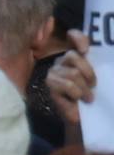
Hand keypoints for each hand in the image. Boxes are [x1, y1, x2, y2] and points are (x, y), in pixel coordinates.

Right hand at [47, 33, 93, 150]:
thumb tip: (104, 54)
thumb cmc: (94, 95)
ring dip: (84, 88)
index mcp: (76, 56)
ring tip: (88, 97)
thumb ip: (100, 64)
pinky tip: (77, 100)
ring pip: (72, 73)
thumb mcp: (100, 78)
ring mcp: (54, 73)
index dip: (78, 38)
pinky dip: (77, 94)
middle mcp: (62, 62)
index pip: (73, 36)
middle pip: (72, 56)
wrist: (86, 117)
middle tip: (94, 85)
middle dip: (88, 72)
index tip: (86, 50)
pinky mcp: (50, 87)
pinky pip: (67, 86)